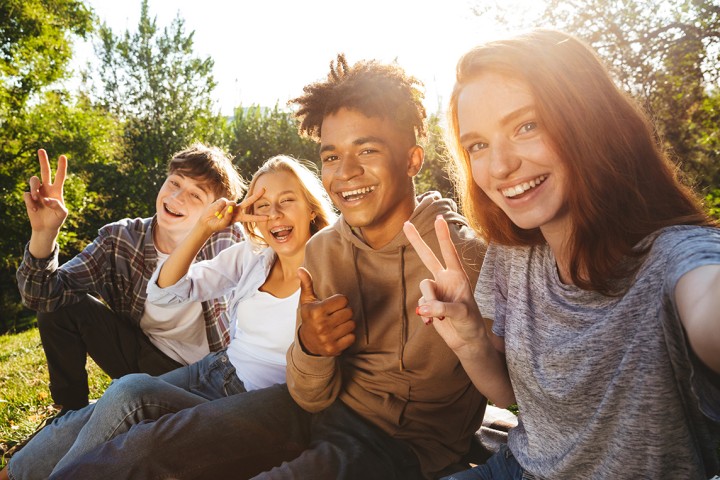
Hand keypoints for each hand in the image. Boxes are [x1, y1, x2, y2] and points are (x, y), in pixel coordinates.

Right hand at [23, 149, 68, 234]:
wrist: (46, 228)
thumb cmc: (56, 220)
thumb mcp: (62, 214)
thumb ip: (57, 205)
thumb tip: (46, 199)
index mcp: (57, 190)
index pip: (60, 176)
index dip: (61, 167)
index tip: (63, 156)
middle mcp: (47, 188)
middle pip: (44, 171)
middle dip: (43, 161)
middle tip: (41, 150)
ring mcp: (37, 192)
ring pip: (33, 181)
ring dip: (34, 188)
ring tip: (36, 199)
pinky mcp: (29, 198)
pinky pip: (27, 194)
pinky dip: (30, 202)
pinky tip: (34, 209)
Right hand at [194, 188, 267, 235]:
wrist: (207, 221)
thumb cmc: (217, 224)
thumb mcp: (223, 224)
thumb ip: (228, 216)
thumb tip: (231, 205)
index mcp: (239, 217)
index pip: (251, 217)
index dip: (259, 217)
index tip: (268, 217)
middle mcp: (237, 209)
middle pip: (248, 202)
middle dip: (256, 196)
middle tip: (264, 189)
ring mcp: (230, 204)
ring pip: (231, 205)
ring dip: (224, 212)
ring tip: (218, 216)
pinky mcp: (223, 200)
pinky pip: (223, 203)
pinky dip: (219, 208)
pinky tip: (216, 211)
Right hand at [297, 267, 355, 356]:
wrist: (307, 343)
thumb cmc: (310, 317)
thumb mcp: (307, 301)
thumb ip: (307, 284)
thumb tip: (300, 269)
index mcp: (316, 311)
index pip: (343, 300)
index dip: (340, 301)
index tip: (332, 306)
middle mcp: (322, 325)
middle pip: (349, 312)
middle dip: (344, 312)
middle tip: (335, 315)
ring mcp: (328, 338)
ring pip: (352, 324)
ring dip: (346, 324)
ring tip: (337, 325)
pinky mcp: (334, 348)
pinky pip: (352, 337)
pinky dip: (348, 336)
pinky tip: (338, 334)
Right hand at [403, 216, 484, 351]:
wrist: (466, 340)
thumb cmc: (470, 324)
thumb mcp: (461, 314)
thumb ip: (442, 308)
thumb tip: (422, 308)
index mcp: (458, 276)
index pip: (449, 253)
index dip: (443, 236)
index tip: (439, 218)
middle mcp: (445, 280)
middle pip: (428, 257)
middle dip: (417, 241)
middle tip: (406, 223)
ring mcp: (436, 291)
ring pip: (423, 288)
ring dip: (428, 303)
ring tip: (439, 317)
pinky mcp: (429, 304)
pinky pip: (420, 304)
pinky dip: (425, 315)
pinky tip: (432, 324)